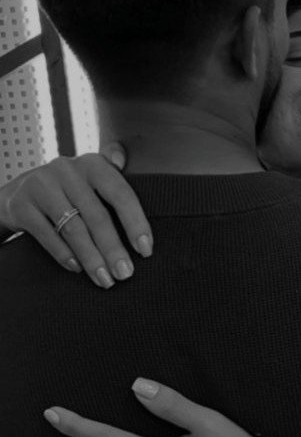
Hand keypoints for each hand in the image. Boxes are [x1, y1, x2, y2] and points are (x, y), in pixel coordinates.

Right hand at [0, 146, 151, 287]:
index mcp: (93, 164)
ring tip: (104, 279)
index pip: (120, 193)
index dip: (135, 223)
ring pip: (73, 228)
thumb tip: (123, 157)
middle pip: (97, 216)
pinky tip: (77, 268)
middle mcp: (68, 170)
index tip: (145, 250)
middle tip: (125, 274)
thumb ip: (111, 176)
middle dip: (113, 249)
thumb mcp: (89, 179)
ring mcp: (42, 186)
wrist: (19, 193)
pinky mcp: (21, 204)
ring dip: (91, 258)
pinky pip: (47, 234)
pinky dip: (64, 254)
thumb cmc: (68, 192)